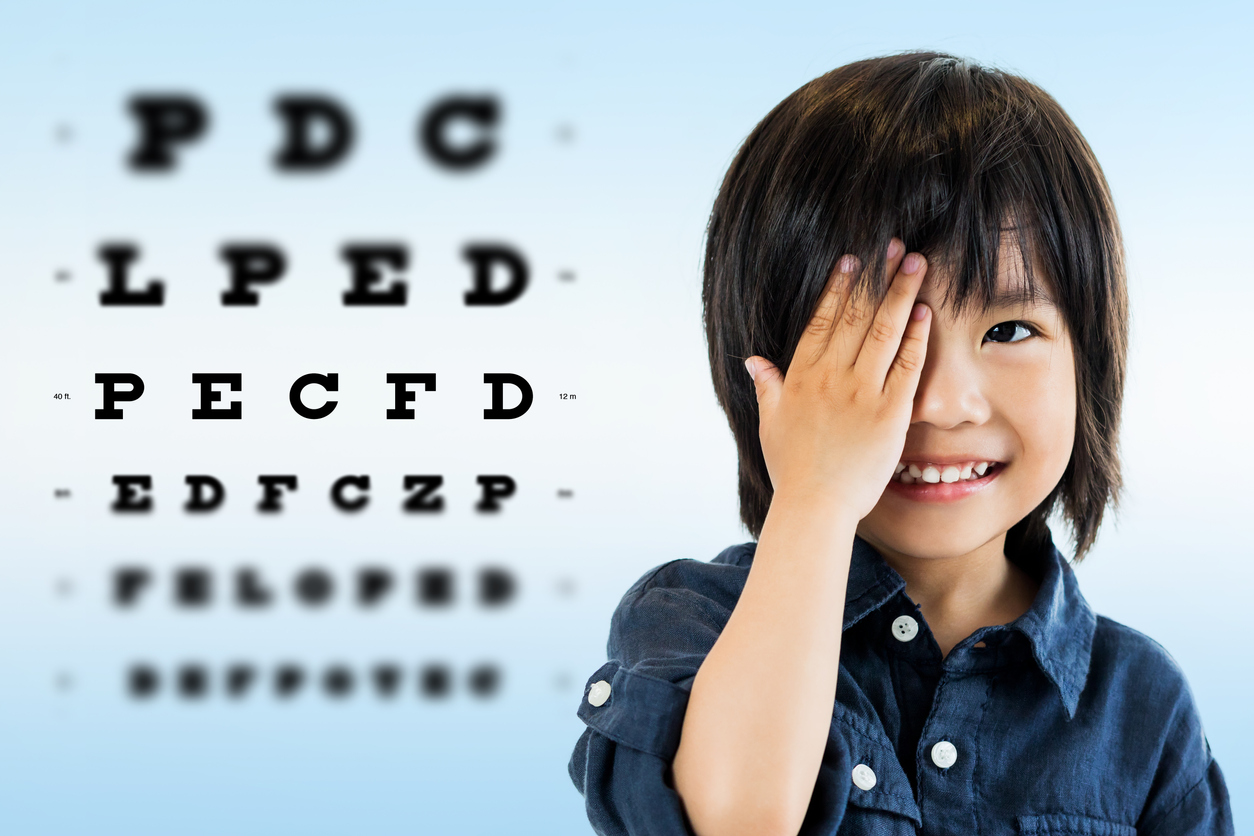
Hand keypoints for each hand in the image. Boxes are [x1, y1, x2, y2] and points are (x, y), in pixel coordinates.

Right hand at [744, 238, 930, 523]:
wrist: (814, 508)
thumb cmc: (792, 470)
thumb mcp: (770, 424)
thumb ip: (766, 387)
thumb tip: (753, 361)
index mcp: (800, 377)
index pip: (822, 320)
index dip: (838, 287)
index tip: (851, 260)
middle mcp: (829, 378)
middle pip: (856, 315)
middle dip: (875, 276)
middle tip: (892, 244)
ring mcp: (860, 393)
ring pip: (882, 331)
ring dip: (900, 293)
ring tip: (915, 263)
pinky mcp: (888, 413)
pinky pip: (905, 366)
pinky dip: (915, 337)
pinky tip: (925, 312)